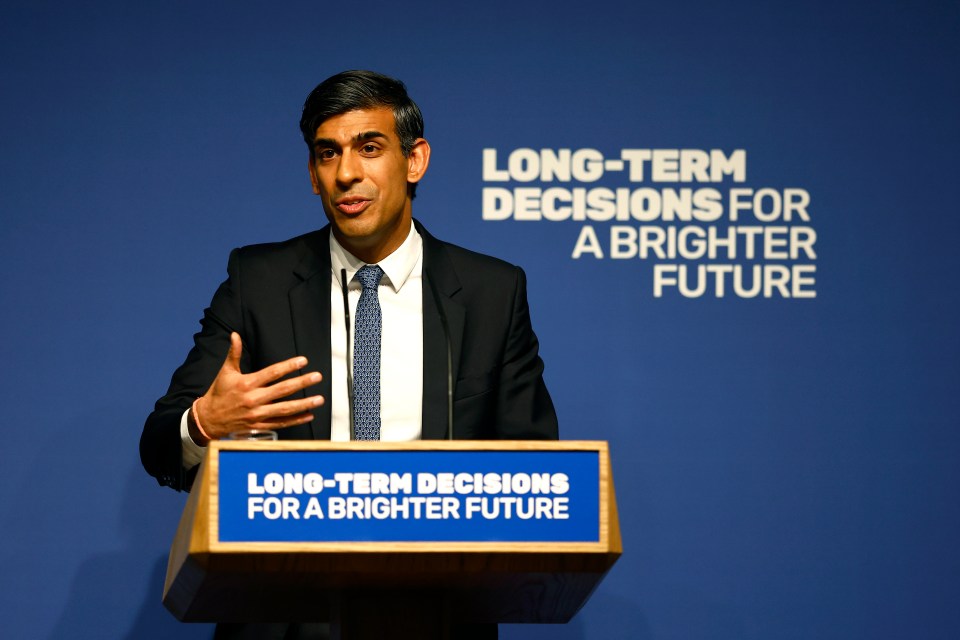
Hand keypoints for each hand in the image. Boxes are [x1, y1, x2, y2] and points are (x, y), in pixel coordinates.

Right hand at [189, 332, 323, 443]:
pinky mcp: (259, 426)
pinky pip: (280, 423)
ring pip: (285, 409)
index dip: (288, 366)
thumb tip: (235, 335)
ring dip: (304, 404)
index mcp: (247, 384)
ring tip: (320, 399)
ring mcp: (257, 415)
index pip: (272, 373)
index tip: (303, 361)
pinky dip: (296, 420)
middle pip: (282, 390)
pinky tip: (309, 415)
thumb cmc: (219, 392)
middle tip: (317, 377)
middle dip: (302, 383)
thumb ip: (233, 353)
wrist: (208, 419)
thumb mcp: (225, 371)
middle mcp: (253, 399)